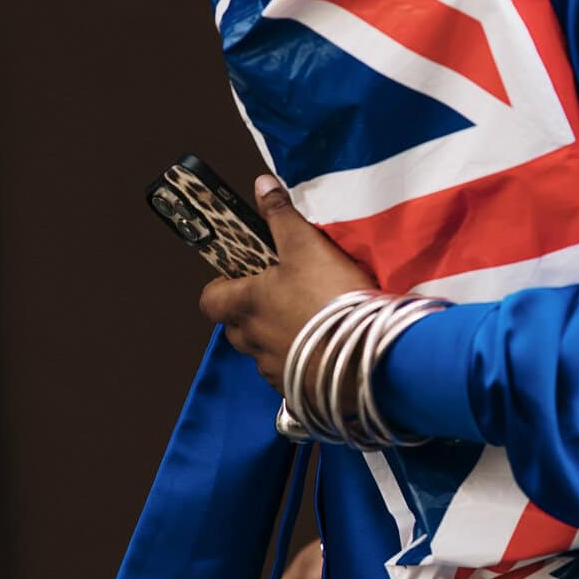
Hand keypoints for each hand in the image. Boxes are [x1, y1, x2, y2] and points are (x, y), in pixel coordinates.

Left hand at [199, 174, 376, 390]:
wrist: (368, 358)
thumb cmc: (330, 297)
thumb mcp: (306, 246)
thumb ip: (281, 216)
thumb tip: (261, 185)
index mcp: (245, 306)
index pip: (210, 299)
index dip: (222, 286)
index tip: (242, 275)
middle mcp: (252, 342)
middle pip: (237, 328)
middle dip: (252, 314)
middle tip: (283, 295)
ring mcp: (275, 371)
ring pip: (264, 353)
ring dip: (279, 339)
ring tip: (311, 322)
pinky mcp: (299, 393)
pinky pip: (290, 375)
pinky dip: (302, 362)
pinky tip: (327, 349)